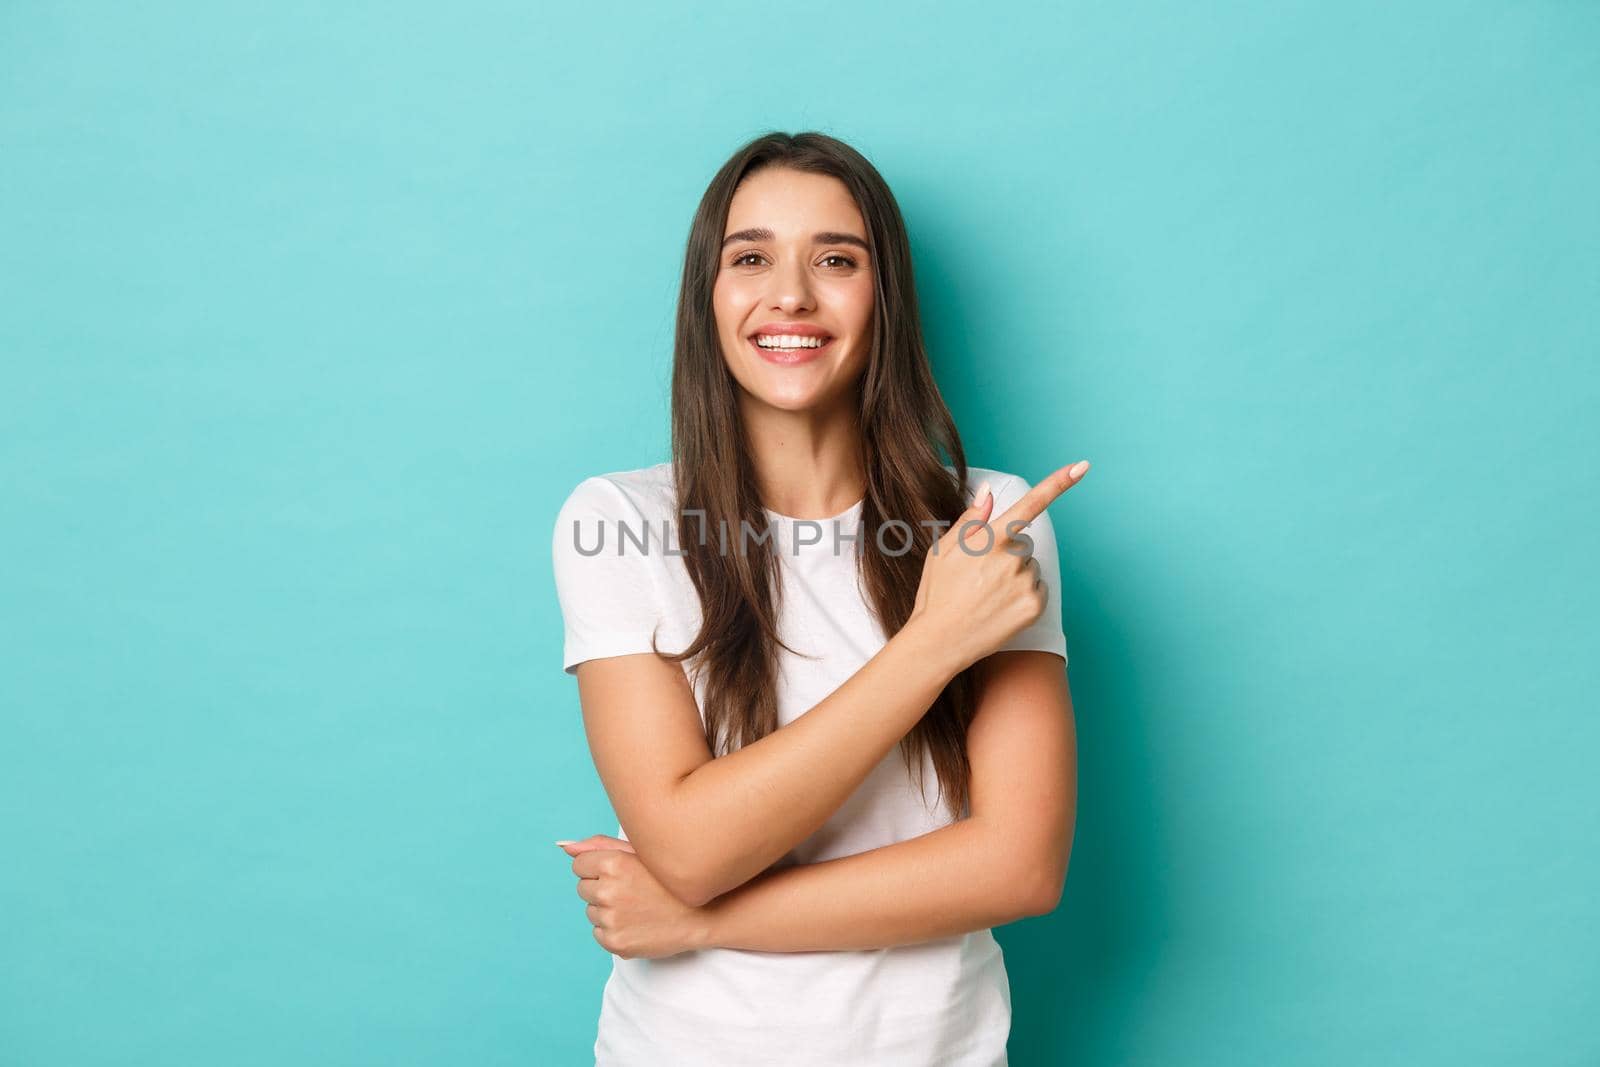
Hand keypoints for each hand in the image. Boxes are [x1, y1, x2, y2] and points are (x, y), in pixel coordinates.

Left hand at [558, 834, 709, 958]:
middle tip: (632, 890)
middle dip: (600, 887)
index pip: (579, 864)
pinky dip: (613, 929)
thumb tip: (565, 846)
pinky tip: (637, 922)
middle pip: (582, 887)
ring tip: (637, 906)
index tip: (619, 872)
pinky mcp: (614, 942)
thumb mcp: (641, 852)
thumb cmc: (671, 879)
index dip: (598, 866)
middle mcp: (608, 891)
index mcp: (613, 863)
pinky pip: (598, 933)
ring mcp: (611, 919)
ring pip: (590, 911)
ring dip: (607, 909)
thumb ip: (600, 845)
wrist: (702, 914)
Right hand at [907, 460, 1089, 673]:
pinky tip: (1000, 606)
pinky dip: (1023, 593)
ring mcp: (1025, 583)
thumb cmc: (938, 592)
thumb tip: (988, 491)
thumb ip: (971, 519)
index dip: (1058, 483)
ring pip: (1029, 566)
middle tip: (979, 576)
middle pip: (1022, 542)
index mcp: (990, 539)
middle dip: (1006, 552)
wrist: (940, 640)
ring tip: (987, 594)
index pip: (1029, 504)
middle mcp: (1012, 558)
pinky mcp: (1034, 605)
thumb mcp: (944, 550)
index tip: (1082, 467)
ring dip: (1015, 574)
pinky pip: (1037, 587)